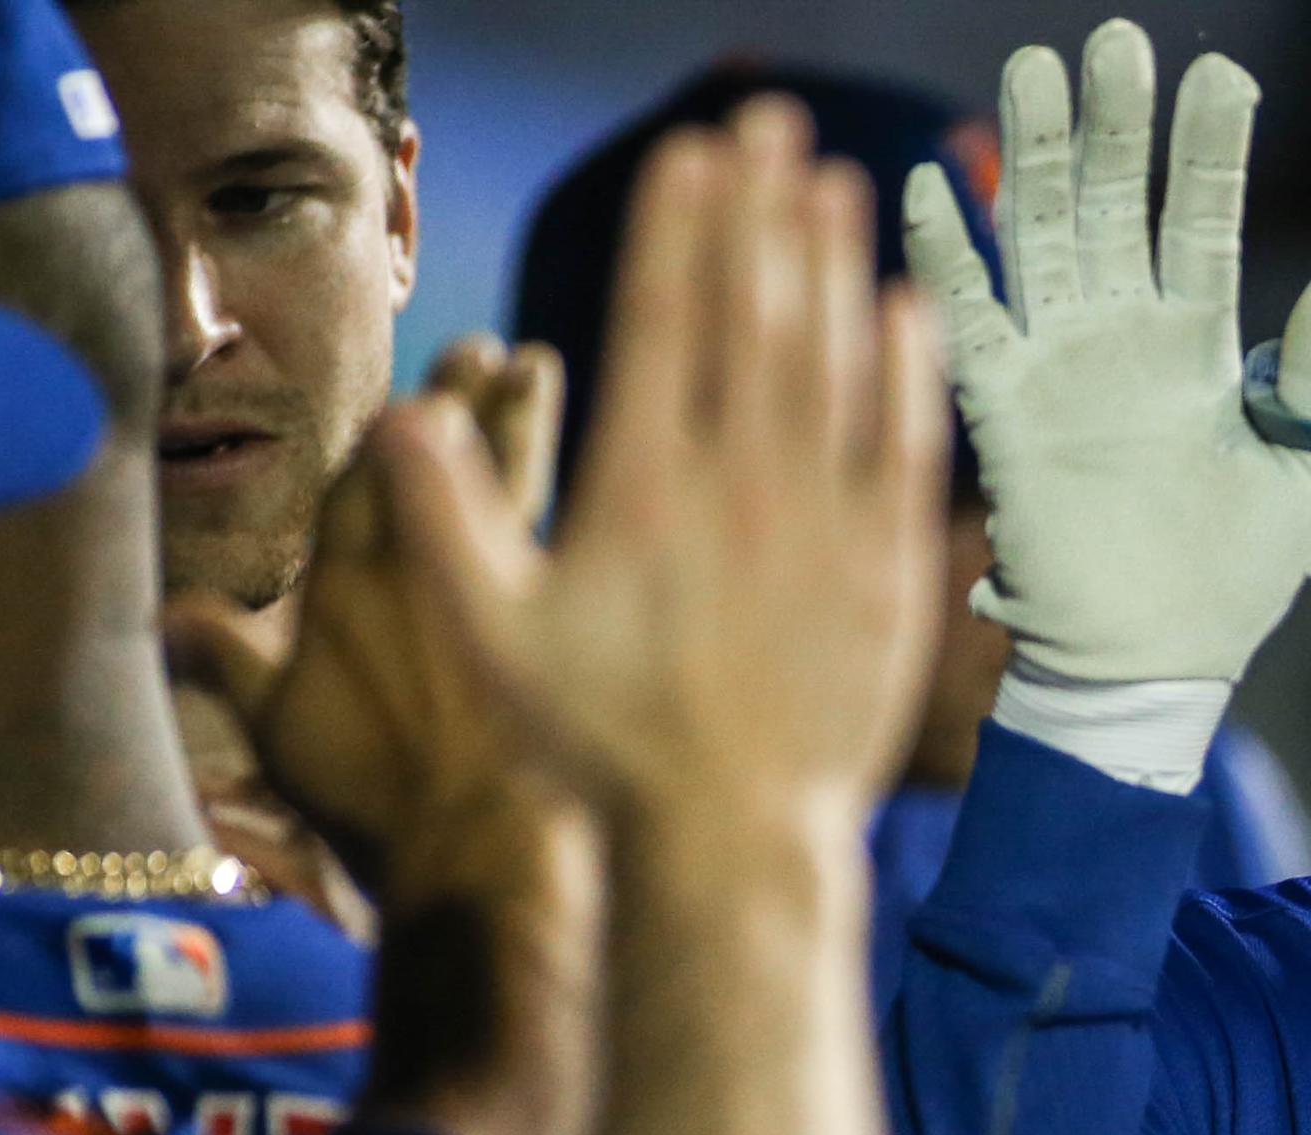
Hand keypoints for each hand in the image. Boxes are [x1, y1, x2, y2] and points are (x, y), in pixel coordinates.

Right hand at [168, 337, 578, 925]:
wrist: (477, 848)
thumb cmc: (373, 802)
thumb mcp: (282, 735)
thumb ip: (229, 663)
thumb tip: (164, 616)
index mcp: (343, 586)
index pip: (364, 486)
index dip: (389, 436)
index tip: (412, 392)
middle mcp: (418, 570)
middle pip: (437, 464)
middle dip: (456, 402)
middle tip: (483, 348)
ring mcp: (495, 591)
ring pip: (505, 480)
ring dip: (518, 421)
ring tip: (536, 366)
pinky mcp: (563, 621)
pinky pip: (566, 526)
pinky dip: (575, 489)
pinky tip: (599, 459)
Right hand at [374, 97, 945, 837]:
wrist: (732, 837)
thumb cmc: (603, 746)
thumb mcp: (493, 642)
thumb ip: (443, 523)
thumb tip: (407, 415)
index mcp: (643, 488)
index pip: (660, 322)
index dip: (677, 227)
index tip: (688, 153)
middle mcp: (742, 488)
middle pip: (754, 315)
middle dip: (758, 208)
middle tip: (766, 120)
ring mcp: (825, 525)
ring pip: (833, 363)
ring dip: (831, 263)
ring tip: (827, 178)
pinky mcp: (891, 570)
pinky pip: (904, 446)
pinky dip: (904, 371)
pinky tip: (900, 306)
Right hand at [906, 19, 1310, 685]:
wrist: (1156, 664)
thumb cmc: (1237, 580)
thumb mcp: (1309, 477)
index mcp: (1199, 343)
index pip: (1203, 219)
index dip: (1209, 148)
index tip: (1221, 74)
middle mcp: (1122, 335)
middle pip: (1113, 202)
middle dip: (1113, 122)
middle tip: (1113, 42)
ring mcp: (1058, 366)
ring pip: (1040, 235)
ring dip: (1034, 155)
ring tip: (1035, 71)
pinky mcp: (1002, 413)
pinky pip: (968, 320)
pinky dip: (947, 255)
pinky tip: (936, 184)